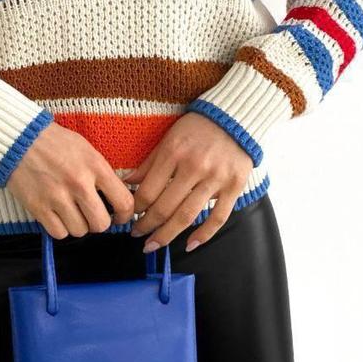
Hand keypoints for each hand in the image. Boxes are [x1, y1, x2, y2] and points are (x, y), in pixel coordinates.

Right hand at [5, 121, 134, 237]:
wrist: (20, 138)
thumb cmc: (55, 143)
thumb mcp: (87, 150)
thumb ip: (102, 173)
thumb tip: (116, 198)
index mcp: (95, 166)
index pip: (124, 202)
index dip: (126, 215)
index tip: (120, 217)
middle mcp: (78, 183)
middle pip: (101, 224)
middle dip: (99, 223)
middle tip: (93, 215)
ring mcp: (57, 197)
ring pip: (80, 231)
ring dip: (78, 225)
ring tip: (72, 213)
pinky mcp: (38, 207)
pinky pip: (58, 233)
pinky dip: (60, 228)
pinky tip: (58, 216)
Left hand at [122, 112, 253, 252]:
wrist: (236, 116)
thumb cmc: (197, 127)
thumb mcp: (169, 138)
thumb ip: (149, 163)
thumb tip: (127, 183)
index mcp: (174, 153)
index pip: (148, 190)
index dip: (135, 208)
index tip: (128, 216)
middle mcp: (194, 167)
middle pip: (165, 207)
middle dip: (146, 226)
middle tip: (137, 235)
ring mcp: (216, 178)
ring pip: (188, 216)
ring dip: (167, 235)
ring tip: (153, 244)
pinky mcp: (234, 186)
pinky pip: (218, 217)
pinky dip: (204, 234)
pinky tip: (189, 245)